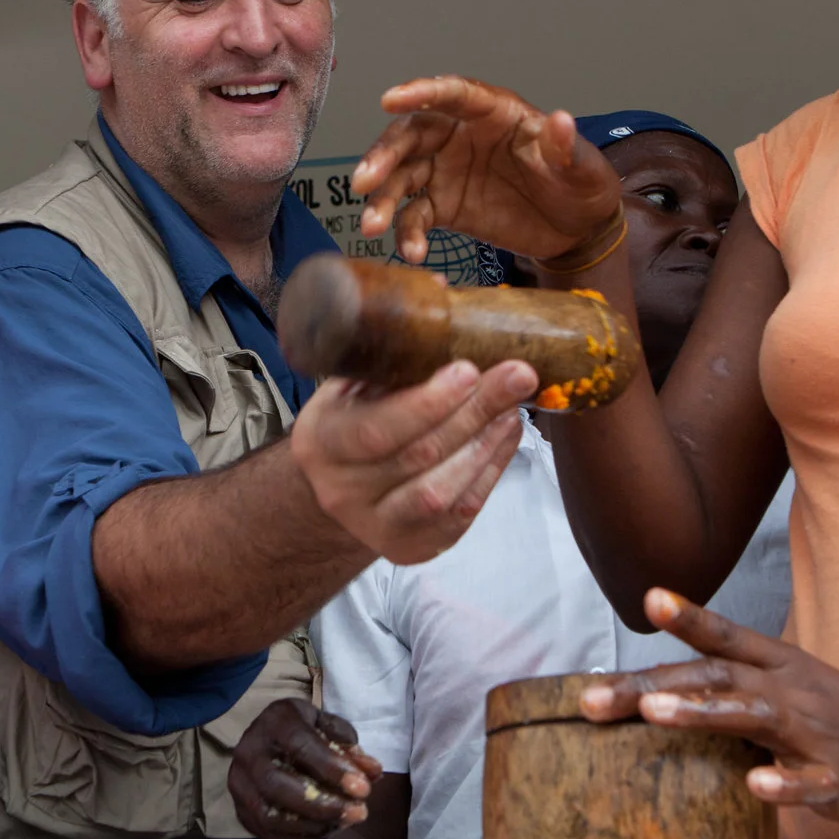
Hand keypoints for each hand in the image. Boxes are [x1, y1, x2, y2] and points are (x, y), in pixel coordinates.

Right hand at [226, 700, 383, 838]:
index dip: (331, 768)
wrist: (277, 748)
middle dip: (321, 804)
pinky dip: (302, 837)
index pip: (299, 744)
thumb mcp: (332, 729)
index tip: (363, 788)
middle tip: (359, 813)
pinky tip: (328, 830)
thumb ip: (351, 749)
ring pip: (269, 814)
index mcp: (275, 720)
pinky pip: (269, 833)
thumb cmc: (310, 735)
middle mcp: (249, 749)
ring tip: (346, 823)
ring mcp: (240, 782)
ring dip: (313, 825)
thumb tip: (372, 772)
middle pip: (276, 784)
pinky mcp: (241, 810)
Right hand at [290, 361, 535, 564]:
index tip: (468, 369)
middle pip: (419, 455)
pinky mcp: (413, 547)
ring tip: (513, 407)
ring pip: (442, 491)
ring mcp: (377, 527)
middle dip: (475, 412)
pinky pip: (460, 512)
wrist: (338, 487)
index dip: (427, 403)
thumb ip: (390, 349)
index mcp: (321, 442)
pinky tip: (505, 435)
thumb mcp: (351, 383)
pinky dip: (490, 471)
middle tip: (517, 375)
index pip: (376, 430)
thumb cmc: (351, 420)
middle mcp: (342, 492)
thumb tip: (440, 291)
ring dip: (486, 444)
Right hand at [351, 77, 620, 264]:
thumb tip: (560, 121)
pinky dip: (407, 234)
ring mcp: (447, 172)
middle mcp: (461, 137)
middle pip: (412, 136)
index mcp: (494, 114)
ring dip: (381, 199)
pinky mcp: (444, 207)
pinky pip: (415, 217)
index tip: (389, 99)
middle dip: (383, 155)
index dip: (421, 93)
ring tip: (371, 226)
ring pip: (402, 177)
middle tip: (364, 180)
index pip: (452, 95)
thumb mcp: (582, 168)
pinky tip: (412, 255)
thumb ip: (566, 148)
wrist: (577, 231)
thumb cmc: (581, 186)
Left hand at [579, 590, 838, 825]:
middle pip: (716, 680)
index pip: (725, 639)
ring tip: (653, 714)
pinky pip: (810, 782)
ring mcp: (818, 734)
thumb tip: (651, 692)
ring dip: (702, 713)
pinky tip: (756, 785)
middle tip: (590, 698)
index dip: (688, 618)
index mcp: (780, 667)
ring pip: (755, 717)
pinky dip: (784, 783)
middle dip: (651, 687)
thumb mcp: (789, 690)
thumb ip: (729, 689)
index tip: (648, 600)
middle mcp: (793, 691)